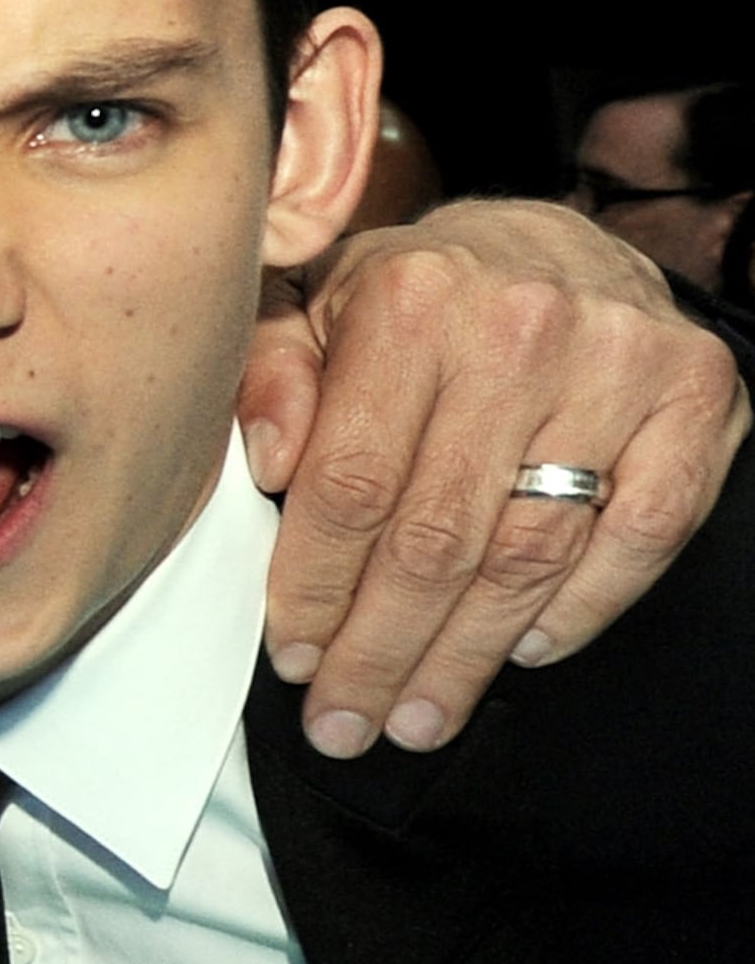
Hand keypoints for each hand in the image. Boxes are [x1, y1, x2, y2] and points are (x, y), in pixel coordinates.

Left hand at [241, 197, 748, 754]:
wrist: (550, 243)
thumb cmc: (417, 295)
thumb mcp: (312, 308)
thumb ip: (270, 378)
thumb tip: (263, 464)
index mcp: (412, 300)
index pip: (353, 484)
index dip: (316, 586)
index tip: (295, 656)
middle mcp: (520, 327)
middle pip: (439, 536)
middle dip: (383, 649)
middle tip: (349, 720)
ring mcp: (620, 362)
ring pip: (532, 551)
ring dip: (469, 654)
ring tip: (421, 715)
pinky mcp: (699, 395)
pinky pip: (642, 533)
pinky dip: (585, 606)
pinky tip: (525, 651)